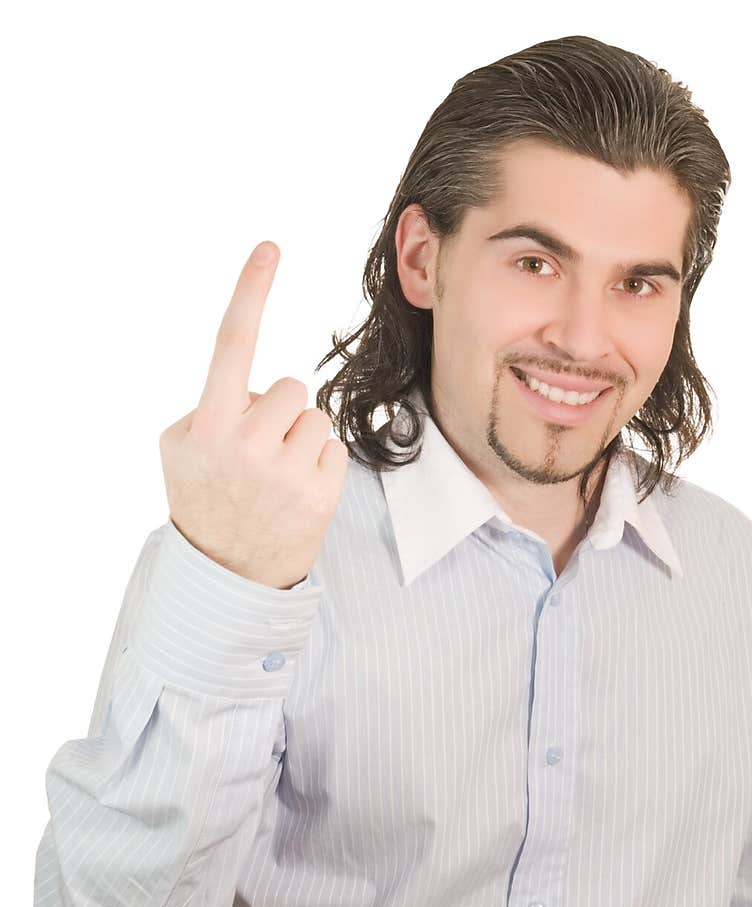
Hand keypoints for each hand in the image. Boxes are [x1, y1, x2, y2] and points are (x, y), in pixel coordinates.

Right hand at [159, 241, 348, 588]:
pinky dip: (318, 464)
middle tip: (257, 453)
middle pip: (289, 388)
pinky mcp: (320, 493)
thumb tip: (255, 383)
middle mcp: (247, 444)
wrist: (226, 574)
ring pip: (314, 417)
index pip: (231, 344)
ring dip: (298, 439)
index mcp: (209, 425)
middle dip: (277, 412)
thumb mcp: (181, 446)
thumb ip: (211, 403)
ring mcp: (286, 471)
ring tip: (274, 478)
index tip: (269, 248)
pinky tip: (294, 492)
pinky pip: (333, 448)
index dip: (250, 292)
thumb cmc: (203, 496)